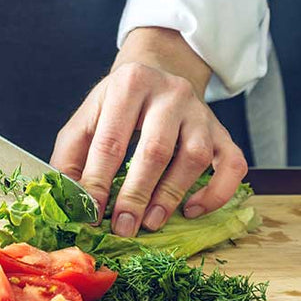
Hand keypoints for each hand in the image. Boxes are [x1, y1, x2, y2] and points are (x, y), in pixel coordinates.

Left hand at [51, 27, 247, 236]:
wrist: (156, 73)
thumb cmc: (116, 106)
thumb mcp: (86, 119)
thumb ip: (72, 156)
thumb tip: (68, 202)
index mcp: (130, 84)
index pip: (111, 141)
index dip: (98, 181)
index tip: (90, 213)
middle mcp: (171, 92)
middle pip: (154, 150)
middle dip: (136, 195)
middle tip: (122, 227)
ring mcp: (201, 112)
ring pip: (194, 158)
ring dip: (171, 196)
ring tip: (151, 222)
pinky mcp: (222, 131)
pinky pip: (232, 164)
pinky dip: (216, 192)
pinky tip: (193, 209)